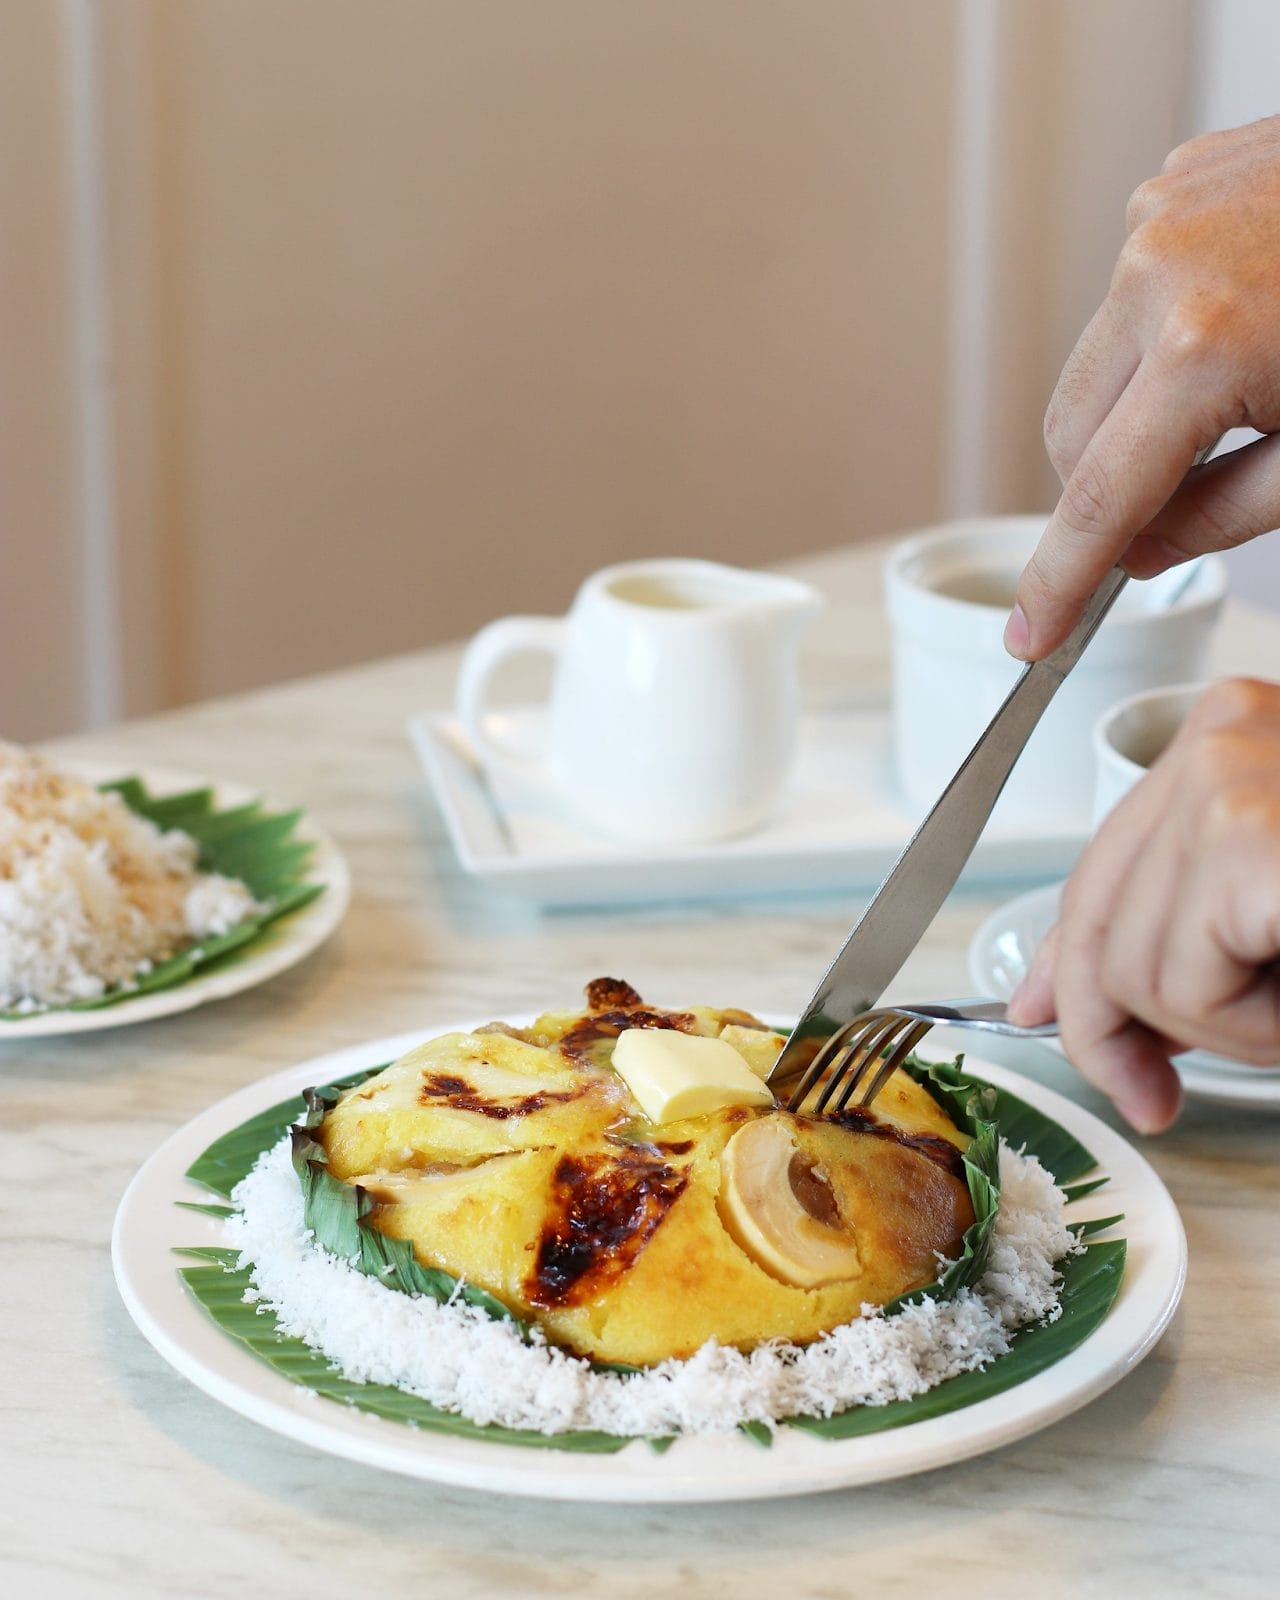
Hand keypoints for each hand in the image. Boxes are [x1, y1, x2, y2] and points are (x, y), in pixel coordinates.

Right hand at [1006, 116, 1279, 661]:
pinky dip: (1161, 331)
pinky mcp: (1169, 187)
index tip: (1030, 632)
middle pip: (1069, 435)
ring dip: (1137, 402)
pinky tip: (1236, 317)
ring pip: (1093, 368)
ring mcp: (1158, 219)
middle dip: (1108, 484)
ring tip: (1236, 381)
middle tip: (1183, 494)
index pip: (1098, 499)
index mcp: (1203, 348)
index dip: (1060, 580)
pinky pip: (1129, 296)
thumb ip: (1223, 515)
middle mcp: (1158, 273)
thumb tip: (1140, 550)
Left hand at [1006, 678, 1279, 1131]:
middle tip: (1162, 1087)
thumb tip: (1051, 1001)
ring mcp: (1231, 780)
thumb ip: (1174, 929)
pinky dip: (1250, 1027)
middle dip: (1127, 1026)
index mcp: (1227, 737)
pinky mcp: (1252, 843)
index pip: (1098, 865)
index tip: (1055, 1026)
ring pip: (1135, 965)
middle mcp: (1220, 738)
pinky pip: (1186, 981)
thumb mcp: (1265, 906)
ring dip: (1221, 1030)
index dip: (1066, 967)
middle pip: (1096, 918)